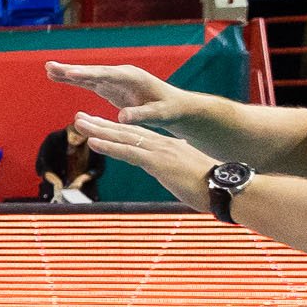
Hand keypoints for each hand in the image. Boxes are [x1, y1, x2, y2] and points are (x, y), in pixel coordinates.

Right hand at [45, 62, 197, 126]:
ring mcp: (114, 80)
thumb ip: (141, 114)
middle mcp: (120, 75)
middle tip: (50, 66)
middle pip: (93, 71)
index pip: (107, 75)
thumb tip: (121, 117)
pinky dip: (73, 80)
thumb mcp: (159, 114)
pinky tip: (58, 78)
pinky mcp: (110, 88)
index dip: (88, 74)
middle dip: (72, 69)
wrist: (174, 106)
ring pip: (87, 76)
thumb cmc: (169, 109)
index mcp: (133, 78)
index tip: (71, 74)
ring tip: (48, 69)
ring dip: (68, 73)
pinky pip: (88, 83)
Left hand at [73, 113, 218, 210]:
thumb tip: (174, 174)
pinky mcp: (158, 163)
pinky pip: (129, 153)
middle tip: (79, 117)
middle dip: (100, 124)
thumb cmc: (211, 187)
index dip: (115, 129)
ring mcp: (159, 152)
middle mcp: (161, 145)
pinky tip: (93, 142)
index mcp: (168, 147)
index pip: (136, 136)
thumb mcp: (187, 175)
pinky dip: (110, 146)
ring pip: (123, 138)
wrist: (227, 189)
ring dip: (98, 130)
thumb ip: (176, 171)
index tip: (98, 124)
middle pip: (125, 132)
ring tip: (79, 123)